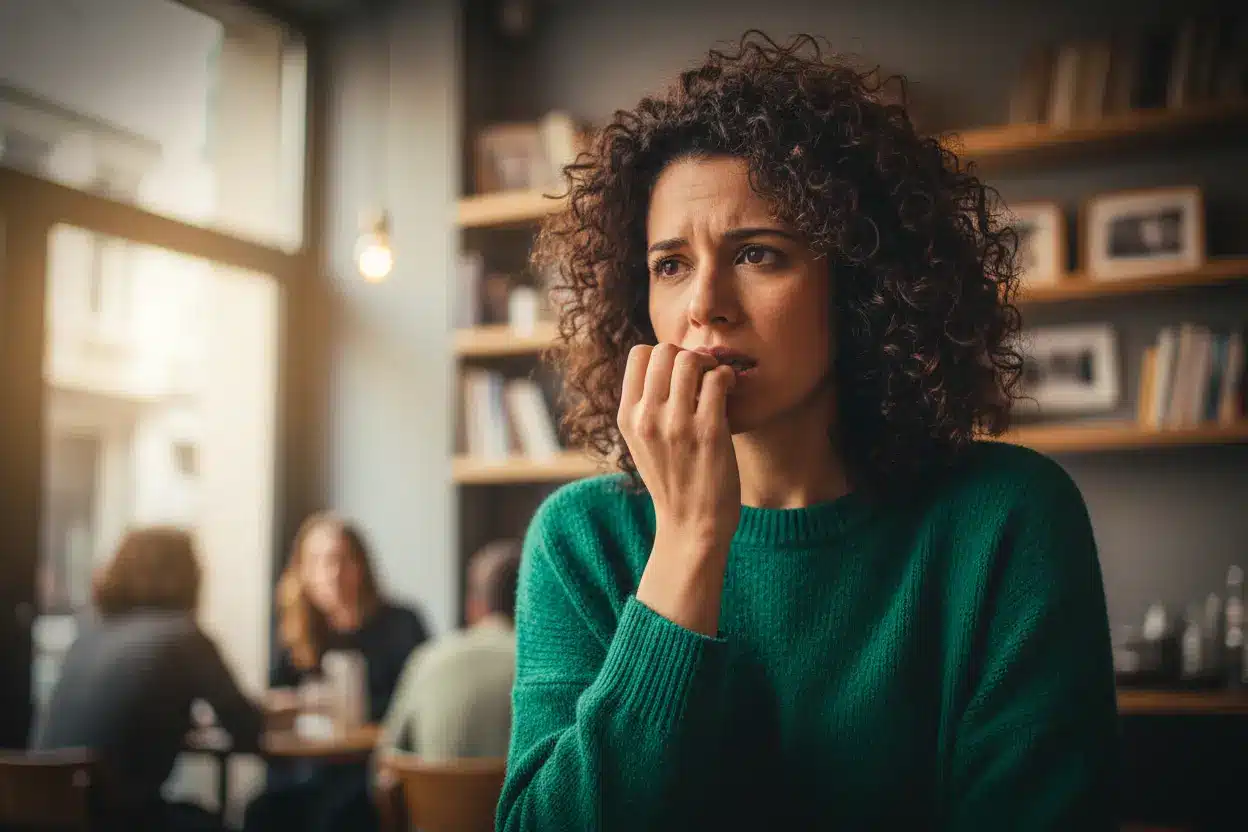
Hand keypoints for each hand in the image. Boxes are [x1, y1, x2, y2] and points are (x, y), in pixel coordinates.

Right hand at [618, 343, 740, 634]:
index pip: (638, 354)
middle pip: (664, 350)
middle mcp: (647, 417)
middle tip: (704, 373)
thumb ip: (647, 404)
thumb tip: (670, 359)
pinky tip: (730, 393)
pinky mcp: (708, 432)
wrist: (691, 525)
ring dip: (710, 363)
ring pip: (691, 359)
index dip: (663, 355)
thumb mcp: (643, 442)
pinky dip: (728, 378)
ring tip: (718, 381)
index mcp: (628, 417)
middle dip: (688, 354)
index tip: (679, 373)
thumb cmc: (674, 480)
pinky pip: (718, 379)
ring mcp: (676, 425)